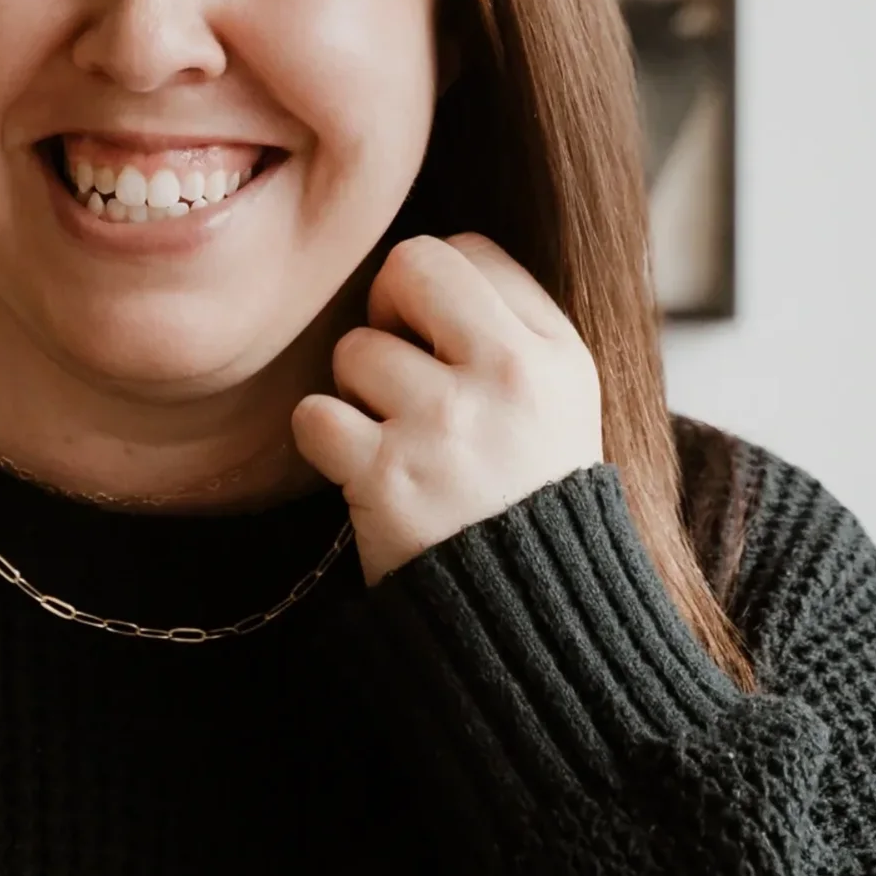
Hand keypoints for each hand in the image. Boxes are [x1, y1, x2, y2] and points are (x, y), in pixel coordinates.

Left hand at [292, 232, 605, 586]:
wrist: (532, 623)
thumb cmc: (529, 501)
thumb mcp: (562, 404)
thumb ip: (510, 328)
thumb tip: (421, 268)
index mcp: (553, 354)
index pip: (468, 251)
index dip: (434, 292)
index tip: (440, 342)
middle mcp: (506, 377)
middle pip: (408, 268)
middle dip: (386, 311)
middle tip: (399, 371)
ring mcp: (445, 426)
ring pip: (354, 350)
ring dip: (358, 394)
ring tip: (396, 440)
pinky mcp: (387, 479)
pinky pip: (314, 416)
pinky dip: (324, 442)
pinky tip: (360, 471)